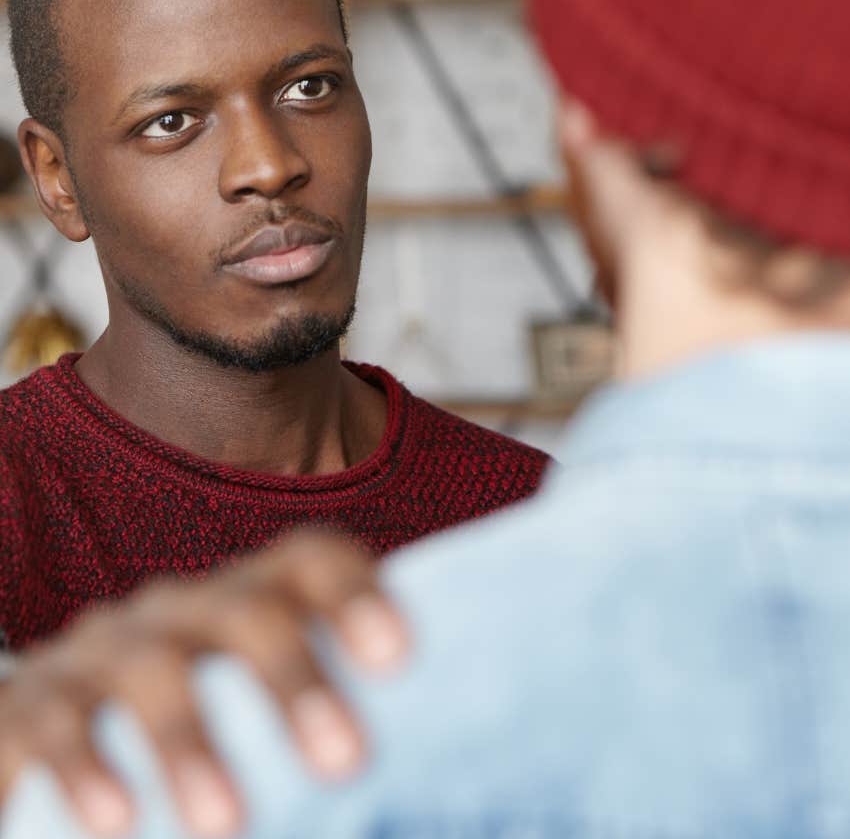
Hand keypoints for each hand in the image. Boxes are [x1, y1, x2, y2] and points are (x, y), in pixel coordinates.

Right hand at [0, 529, 408, 837]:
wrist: (60, 716)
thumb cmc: (196, 718)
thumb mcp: (258, 704)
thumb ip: (322, 720)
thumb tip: (443, 780)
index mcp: (250, 599)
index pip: (309, 561)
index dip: (355, 595)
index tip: (400, 657)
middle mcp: (185, 608)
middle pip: (246, 610)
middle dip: (294, 679)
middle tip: (348, 760)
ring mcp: (108, 647)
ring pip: (153, 668)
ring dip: (191, 740)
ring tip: (230, 823)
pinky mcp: (35, 700)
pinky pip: (59, 720)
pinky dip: (87, 766)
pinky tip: (118, 822)